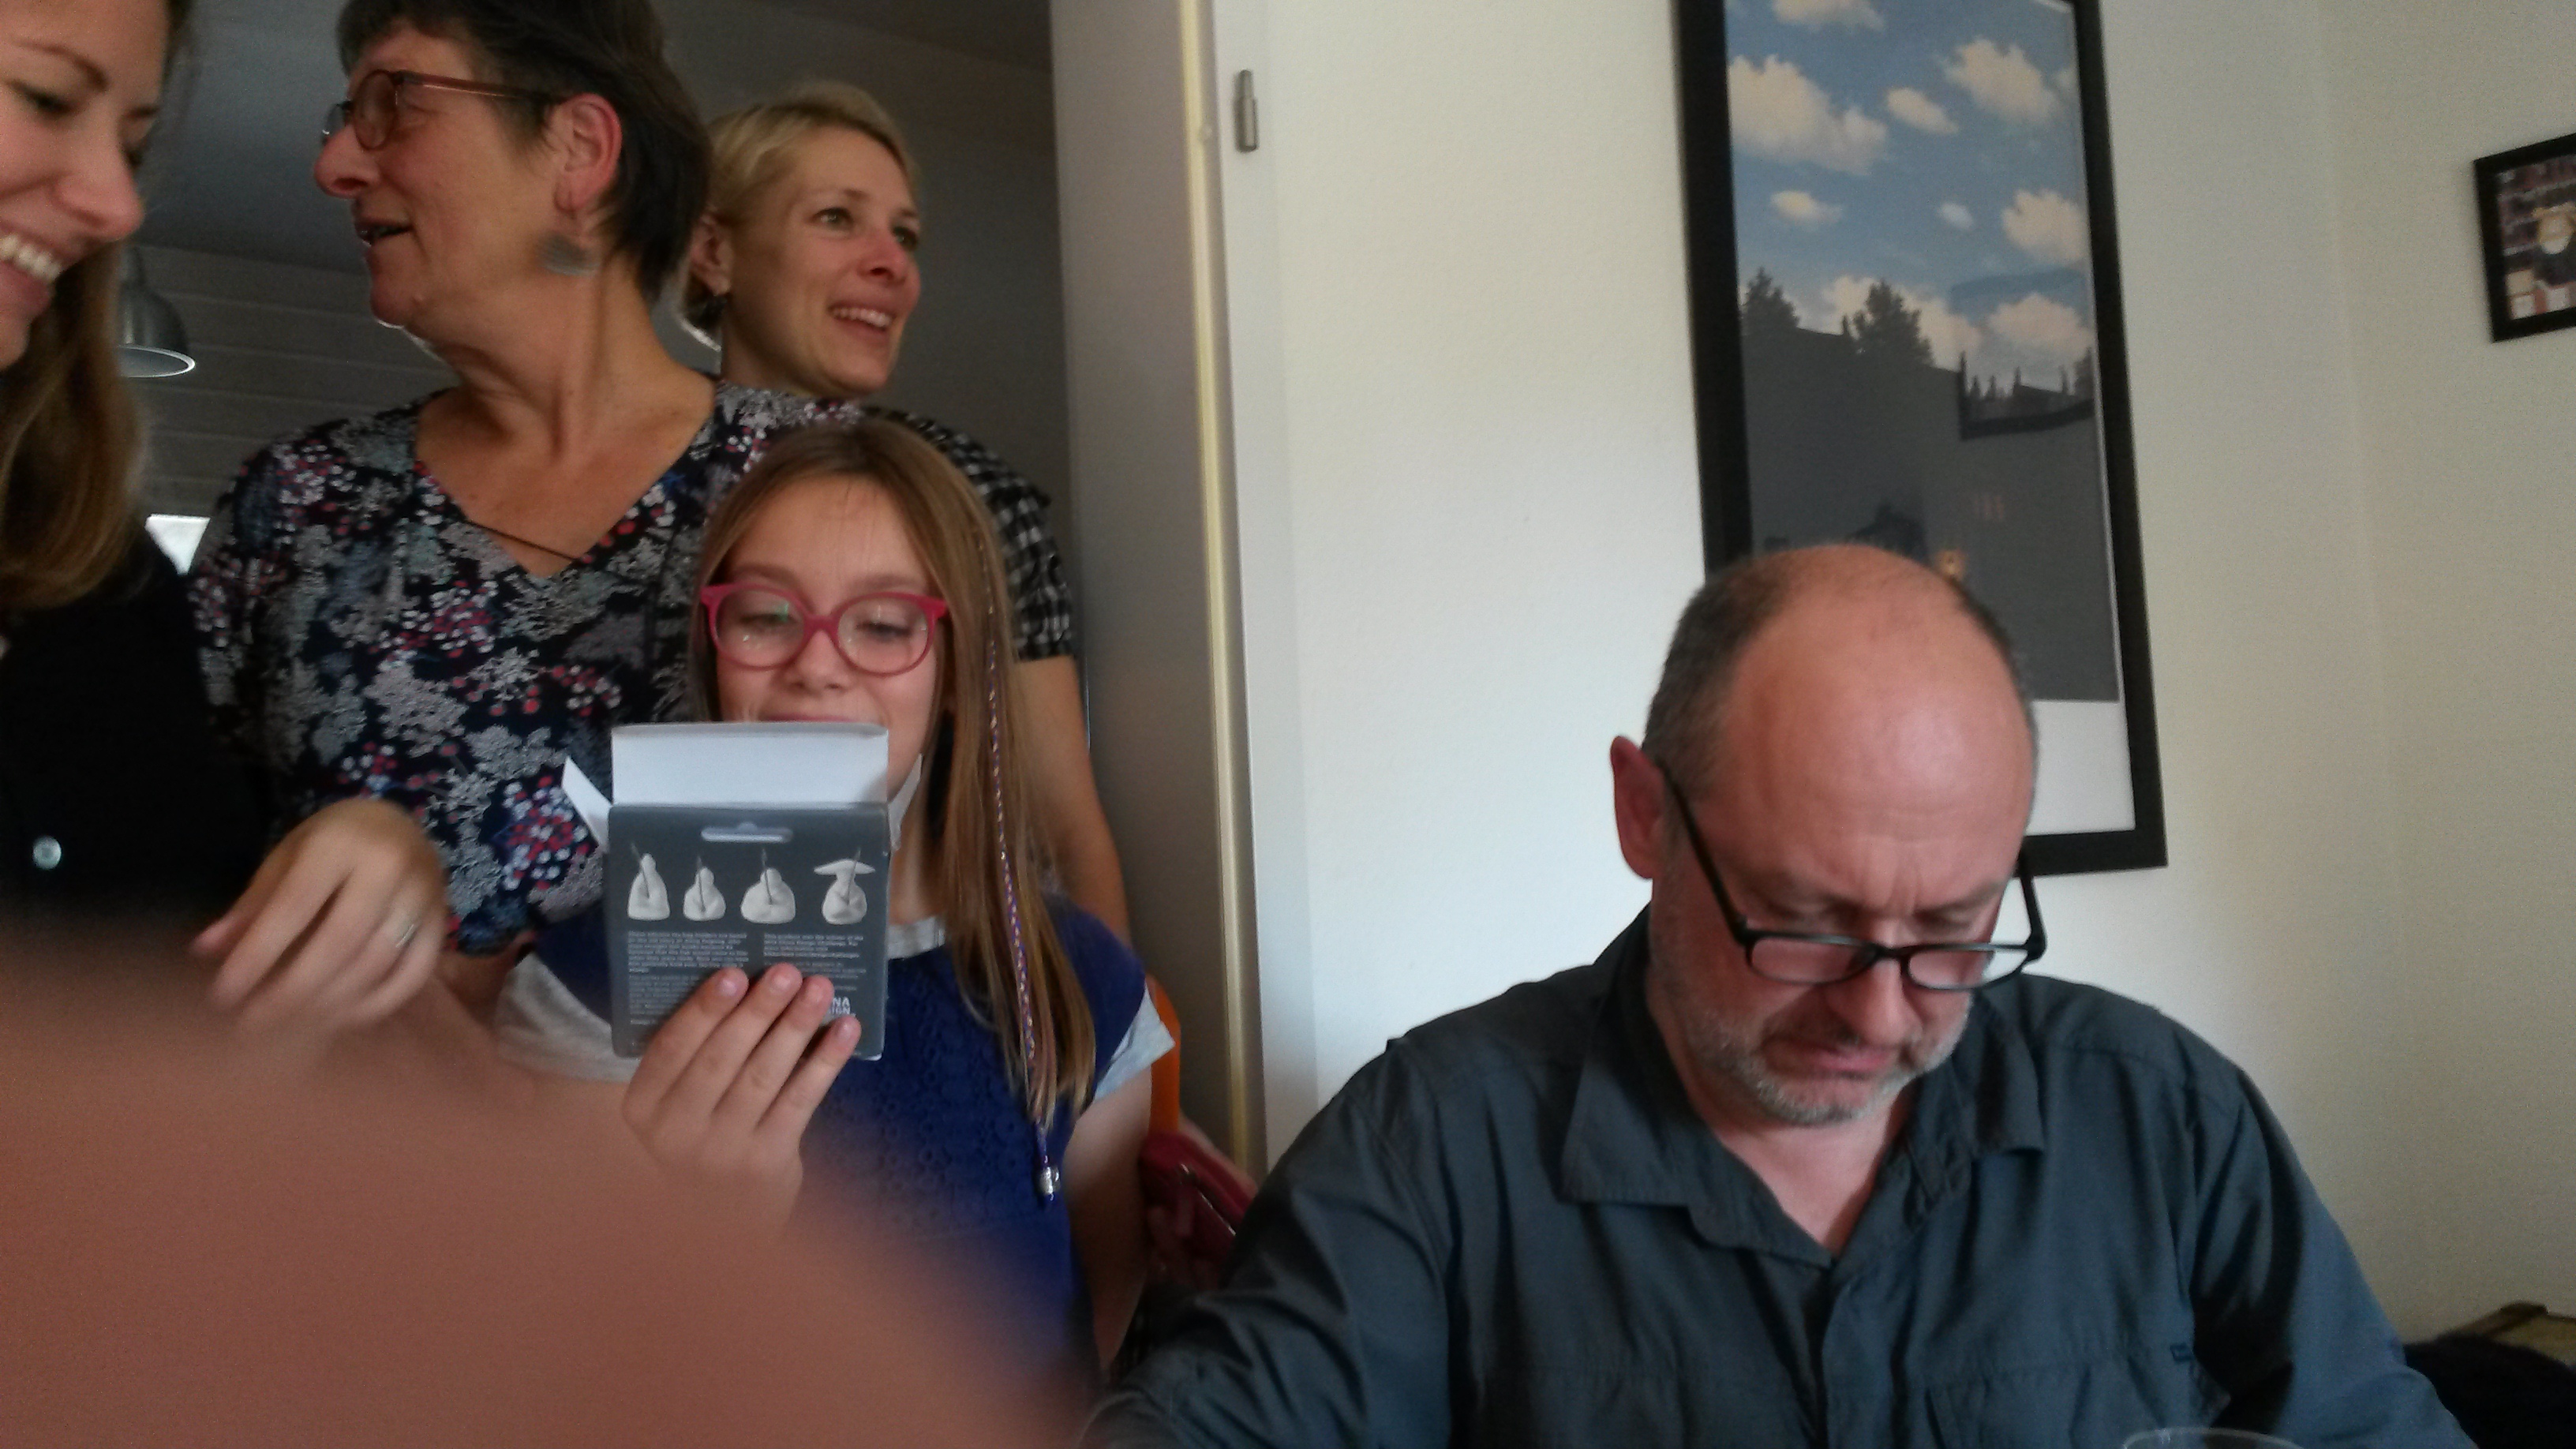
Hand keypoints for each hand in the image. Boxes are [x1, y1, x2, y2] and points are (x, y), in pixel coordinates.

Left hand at [195, 797, 448, 1035]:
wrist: (398, 823)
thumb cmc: (331, 842)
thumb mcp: (286, 859)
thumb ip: (252, 905)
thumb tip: (206, 952)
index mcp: (338, 844)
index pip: (293, 907)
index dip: (257, 955)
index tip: (223, 995)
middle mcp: (387, 866)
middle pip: (340, 941)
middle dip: (292, 991)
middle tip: (252, 1024)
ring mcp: (423, 894)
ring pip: (376, 962)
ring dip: (329, 1003)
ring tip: (289, 1028)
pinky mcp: (443, 921)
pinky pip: (413, 974)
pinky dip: (376, 1004)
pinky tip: (339, 1019)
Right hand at [621, 964, 859, 1227]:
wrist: (724, 1219)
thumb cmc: (704, 1135)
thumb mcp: (681, 1103)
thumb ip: (697, 1054)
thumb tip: (748, 981)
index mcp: (643, 1108)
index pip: (670, 1049)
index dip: (702, 1010)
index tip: (733, 973)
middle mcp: (675, 1132)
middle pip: (720, 1059)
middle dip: (757, 1010)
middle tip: (787, 970)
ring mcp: (722, 1151)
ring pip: (763, 1076)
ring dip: (794, 1027)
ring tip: (820, 988)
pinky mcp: (767, 1162)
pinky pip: (800, 1100)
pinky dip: (825, 1061)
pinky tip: (845, 1029)